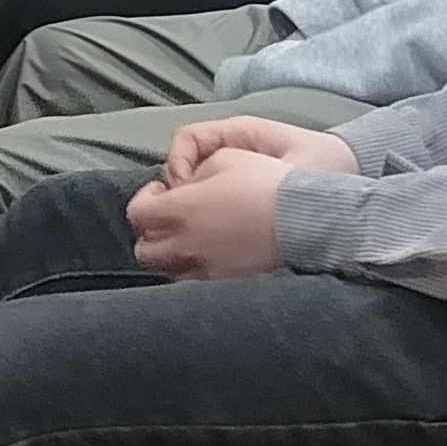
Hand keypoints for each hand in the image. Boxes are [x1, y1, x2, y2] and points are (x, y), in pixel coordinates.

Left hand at [129, 120, 360, 280]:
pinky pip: (196, 287)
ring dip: (172, 256)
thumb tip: (181, 185)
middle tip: (172, 218)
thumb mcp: (227, 158)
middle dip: (152, 233)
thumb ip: (192, 173)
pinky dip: (195, 274)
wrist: (310, 220)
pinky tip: (213, 258)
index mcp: (181, 210)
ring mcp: (208, 271)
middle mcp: (188, 245)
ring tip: (191, 240)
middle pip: (144, 250)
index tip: (162, 192)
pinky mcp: (229, 287)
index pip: (136, 213)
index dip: (145, 200)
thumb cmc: (269, 183)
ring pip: (168, 273)